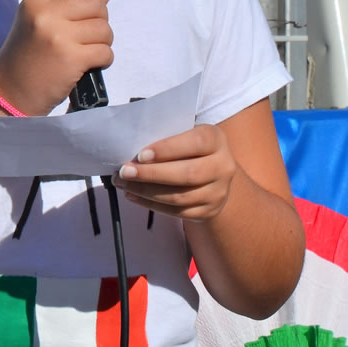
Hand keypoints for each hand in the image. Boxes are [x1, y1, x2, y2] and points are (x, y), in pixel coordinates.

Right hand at [0, 0, 112, 115]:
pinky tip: (89, 64)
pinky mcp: (72, 59)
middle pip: (94, 2)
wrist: (10, 93)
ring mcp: (59, 36)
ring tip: (87, 51)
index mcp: (35, 1)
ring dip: (103, 42)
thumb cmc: (25, 57)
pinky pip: (105, 51)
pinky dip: (104, 59)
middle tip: (88, 34)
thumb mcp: (35, 23)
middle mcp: (45, 14)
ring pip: (104, 28)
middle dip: (100, 18)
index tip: (86, 9)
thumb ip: (67, 6)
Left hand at [113, 124, 237, 220]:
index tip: (141, 155)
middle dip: (151, 174)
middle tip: (125, 172)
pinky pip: (177, 212)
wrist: (215, 173)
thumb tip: (132, 150)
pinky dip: (151, 205)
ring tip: (124, 184)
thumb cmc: (190, 147)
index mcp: (216, 140)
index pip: (196, 143)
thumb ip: (166, 136)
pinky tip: (134, 195)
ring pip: (180, 197)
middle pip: (187, 174)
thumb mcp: (185, 133)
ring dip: (146, 191)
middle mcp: (223, 167)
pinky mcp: (208, 211)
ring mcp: (218, 192)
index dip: (168, 149)